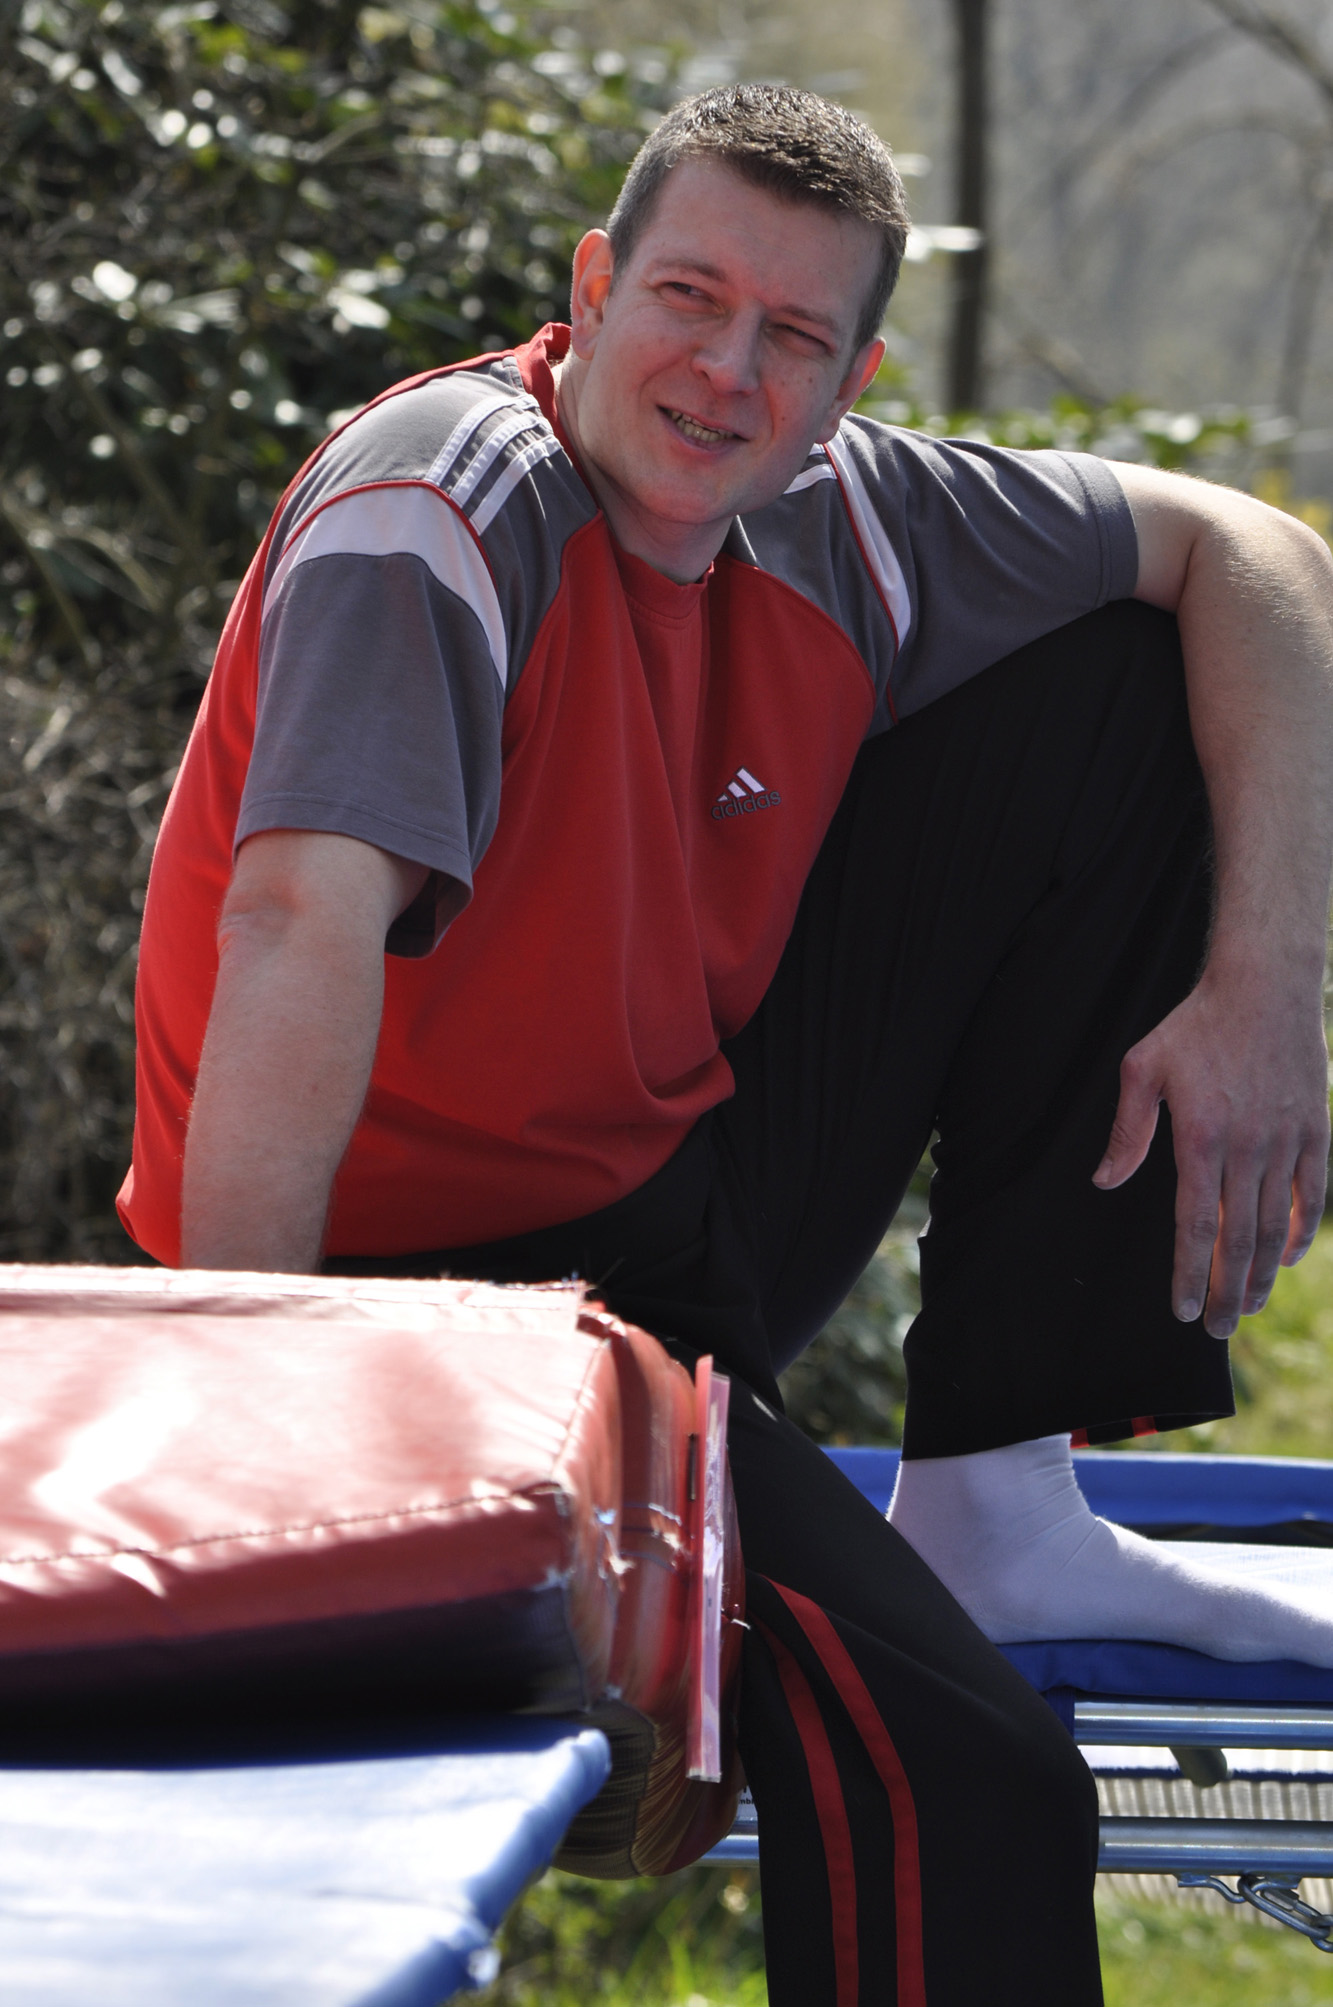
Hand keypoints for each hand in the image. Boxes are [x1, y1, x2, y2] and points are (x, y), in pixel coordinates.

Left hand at [1093, 965, 1329, 1336]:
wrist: (1265, 986)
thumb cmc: (1196, 1026)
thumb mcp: (1142, 1068)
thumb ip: (1127, 1131)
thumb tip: (1105, 1181)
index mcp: (1201, 1139)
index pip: (1195, 1226)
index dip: (1190, 1273)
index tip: (1182, 1309)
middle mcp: (1248, 1149)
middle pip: (1237, 1240)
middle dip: (1226, 1292)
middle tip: (1215, 1329)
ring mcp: (1287, 1142)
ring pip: (1275, 1227)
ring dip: (1261, 1273)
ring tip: (1246, 1306)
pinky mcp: (1315, 1132)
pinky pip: (1311, 1195)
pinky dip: (1300, 1232)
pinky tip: (1286, 1259)